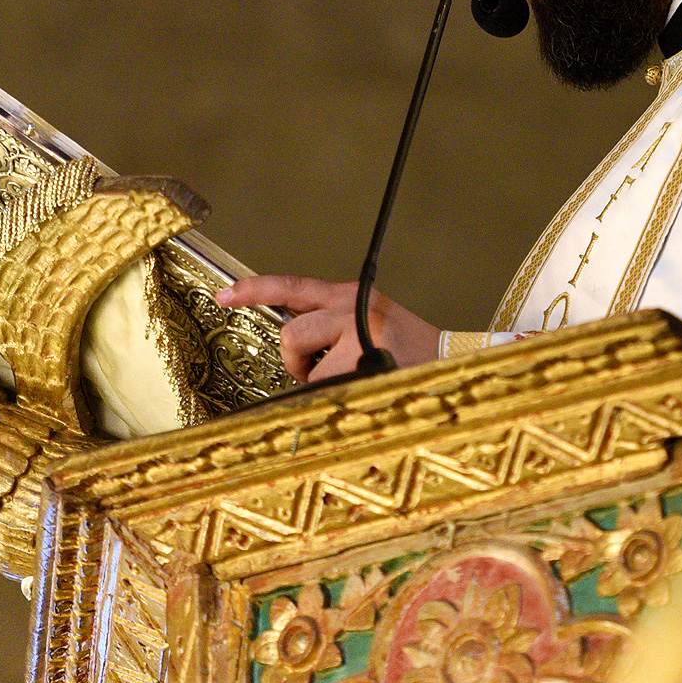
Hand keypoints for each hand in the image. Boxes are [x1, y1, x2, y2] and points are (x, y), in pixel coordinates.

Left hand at [215, 276, 441, 382]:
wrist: (458, 365)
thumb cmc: (411, 357)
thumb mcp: (372, 328)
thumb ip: (333, 327)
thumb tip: (292, 344)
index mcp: (353, 296)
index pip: (293, 286)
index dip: (253, 290)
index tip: (223, 296)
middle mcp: (354, 305)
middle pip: (290, 332)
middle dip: (296, 363)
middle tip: (321, 375)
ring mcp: (360, 330)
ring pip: (304, 361)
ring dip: (317, 380)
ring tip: (351, 382)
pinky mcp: (365, 356)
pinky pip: (325, 384)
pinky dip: (336, 396)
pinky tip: (366, 390)